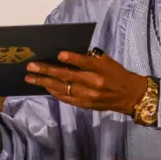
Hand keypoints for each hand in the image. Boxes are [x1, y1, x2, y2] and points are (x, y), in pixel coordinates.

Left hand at [25, 51, 147, 114]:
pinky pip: (66, 98)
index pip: (84, 62)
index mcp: (100, 69)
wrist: (130, 95)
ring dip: (44, 83)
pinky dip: (54, 92)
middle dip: (47, 71)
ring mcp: (88, 96)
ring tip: (30, 78)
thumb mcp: (106, 61)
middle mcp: (93, 83)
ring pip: (62, 88)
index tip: (58, 54)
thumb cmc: (116, 73)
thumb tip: (65, 54)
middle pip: (67, 76)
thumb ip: (88, 58)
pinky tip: (44, 87)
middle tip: (31, 67)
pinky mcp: (85, 104)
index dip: (72, 58)